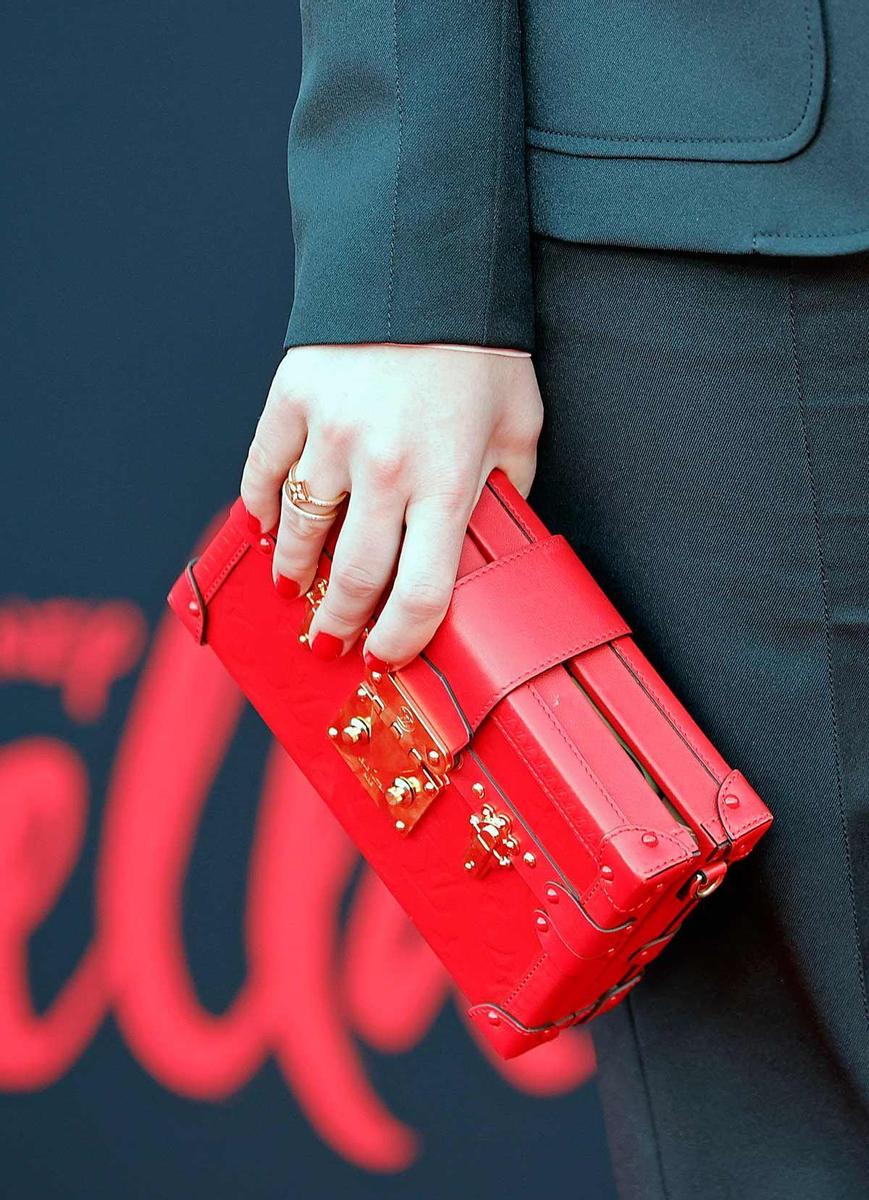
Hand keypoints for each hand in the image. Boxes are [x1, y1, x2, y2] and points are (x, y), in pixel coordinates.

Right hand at [240, 343, 542, 668]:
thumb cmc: (481, 348)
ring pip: (299, 530)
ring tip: (295, 589)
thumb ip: (507, 489)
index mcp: (448, 480)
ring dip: (294, 572)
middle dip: (341, 624)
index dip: (401, 641)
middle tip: (332, 642)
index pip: (421, 593)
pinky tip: (265, 527)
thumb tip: (491, 538)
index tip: (387, 657)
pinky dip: (259, 507)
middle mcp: (386, 468)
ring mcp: (331, 434)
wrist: (425, 261)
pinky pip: (261, 471)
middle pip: (354, 577)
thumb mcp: (519, 423)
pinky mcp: (292, 401)